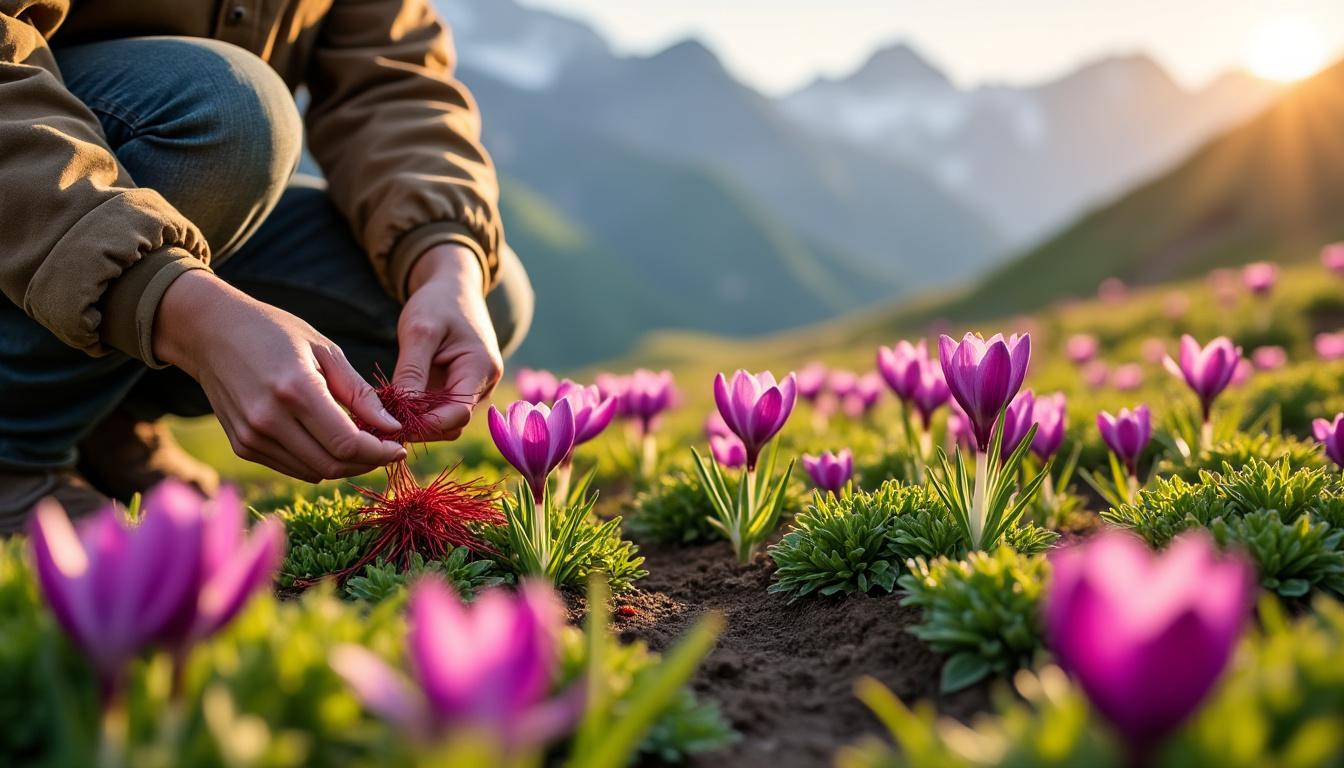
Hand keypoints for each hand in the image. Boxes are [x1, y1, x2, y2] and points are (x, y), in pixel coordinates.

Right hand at [153, 270, 406, 481]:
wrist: (211, 332)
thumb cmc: (276, 332)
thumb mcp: (325, 351)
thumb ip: (360, 393)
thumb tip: (394, 428)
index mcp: (296, 389)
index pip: (347, 443)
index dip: (379, 453)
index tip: (398, 448)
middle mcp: (270, 419)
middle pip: (333, 464)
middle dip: (366, 462)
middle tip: (384, 447)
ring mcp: (252, 436)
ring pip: (314, 472)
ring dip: (343, 464)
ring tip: (360, 442)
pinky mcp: (242, 445)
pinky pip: (292, 467)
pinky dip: (317, 461)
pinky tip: (326, 440)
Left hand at [394, 243, 503, 440]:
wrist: (453, 289)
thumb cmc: (437, 303)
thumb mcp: (419, 330)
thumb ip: (411, 371)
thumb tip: (399, 411)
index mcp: (481, 368)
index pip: (458, 413)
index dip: (427, 424)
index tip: (391, 424)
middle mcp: (484, 384)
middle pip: (453, 423)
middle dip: (420, 427)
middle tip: (380, 424)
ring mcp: (474, 389)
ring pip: (447, 421)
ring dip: (419, 423)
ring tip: (384, 416)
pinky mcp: (460, 389)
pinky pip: (441, 410)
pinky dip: (420, 413)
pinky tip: (395, 408)